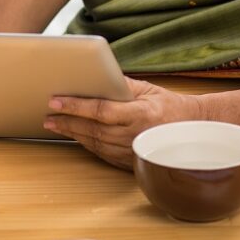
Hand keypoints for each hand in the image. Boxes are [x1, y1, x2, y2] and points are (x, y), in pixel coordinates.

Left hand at [43, 78, 202, 169]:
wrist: (191, 131)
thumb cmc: (168, 105)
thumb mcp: (146, 89)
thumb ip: (119, 84)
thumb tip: (91, 77)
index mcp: (141, 114)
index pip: (101, 110)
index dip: (76, 106)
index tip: (56, 101)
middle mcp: (136, 136)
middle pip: (93, 129)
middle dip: (67, 122)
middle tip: (47, 115)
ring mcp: (133, 152)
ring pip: (95, 144)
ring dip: (72, 133)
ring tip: (54, 124)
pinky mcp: (130, 163)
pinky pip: (102, 153)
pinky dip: (86, 143)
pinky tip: (74, 134)